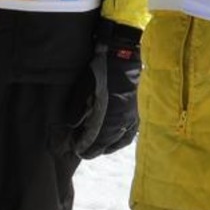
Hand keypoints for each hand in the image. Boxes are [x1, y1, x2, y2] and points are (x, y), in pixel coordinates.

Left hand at [69, 22, 141, 158]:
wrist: (122, 57)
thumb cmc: (99, 72)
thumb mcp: (83, 89)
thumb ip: (78, 110)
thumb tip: (73, 126)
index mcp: (108, 118)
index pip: (95, 140)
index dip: (85, 147)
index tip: (76, 150)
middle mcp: (122, 122)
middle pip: (107, 143)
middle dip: (94, 148)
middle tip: (84, 152)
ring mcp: (131, 118)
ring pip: (119, 140)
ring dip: (107, 146)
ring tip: (97, 149)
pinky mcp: (136, 113)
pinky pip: (128, 134)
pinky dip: (120, 140)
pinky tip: (114, 140)